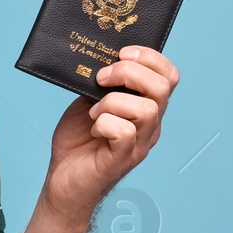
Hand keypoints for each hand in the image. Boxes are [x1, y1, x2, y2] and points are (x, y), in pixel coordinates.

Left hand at [42, 45, 179, 223]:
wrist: (63, 180)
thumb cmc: (78, 141)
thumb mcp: (88, 102)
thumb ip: (101, 84)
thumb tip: (101, 59)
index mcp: (146, 108)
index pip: (169, 77)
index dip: (151, 58)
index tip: (121, 52)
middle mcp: (150, 126)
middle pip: (163, 87)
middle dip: (129, 73)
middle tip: (101, 78)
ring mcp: (140, 143)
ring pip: (146, 109)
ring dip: (113, 102)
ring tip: (94, 112)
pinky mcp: (123, 159)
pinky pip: (125, 132)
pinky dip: (104, 123)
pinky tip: (93, 128)